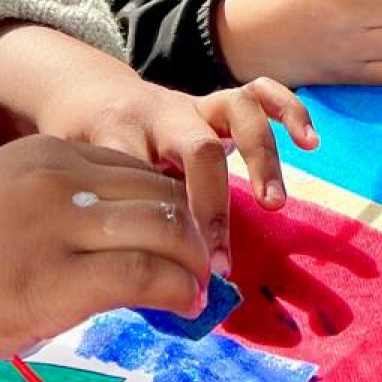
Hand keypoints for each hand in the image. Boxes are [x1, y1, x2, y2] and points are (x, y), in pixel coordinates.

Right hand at [0, 136, 212, 381]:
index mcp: (40, 156)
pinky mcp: (54, 282)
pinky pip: (145, 278)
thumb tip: (103, 250)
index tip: (185, 240)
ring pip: (164, 230)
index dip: (172, 206)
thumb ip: (49, 214)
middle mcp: (55, 178)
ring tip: (200, 290)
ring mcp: (56, 227)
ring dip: (195, 263)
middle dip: (194, 230)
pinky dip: (178, 292)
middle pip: (160, 193)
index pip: (134, 169)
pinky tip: (183, 310)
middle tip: (207, 267)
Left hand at [31, 74, 318, 274]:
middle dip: (214, 206)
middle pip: (197, 149)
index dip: (163, 228)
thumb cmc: (80, 150)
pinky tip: (310, 143)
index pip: (141, 178)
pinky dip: (287, 111)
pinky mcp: (215, 101)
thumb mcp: (71, 182)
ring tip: (274, 202)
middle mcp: (159, 115)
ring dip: (261, 158)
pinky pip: (259, 94)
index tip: (178, 279)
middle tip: (220, 262)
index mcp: (117, 134)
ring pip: (236, 111)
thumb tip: (127, 288)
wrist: (85, 92)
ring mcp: (191, 105)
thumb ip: (97, 220)